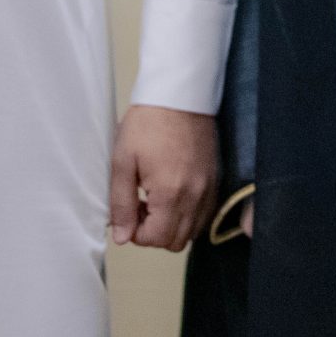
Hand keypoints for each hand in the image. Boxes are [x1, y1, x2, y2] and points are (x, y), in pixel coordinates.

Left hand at [110, 104, 216, 250]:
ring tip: (155, 199)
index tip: (128, 211)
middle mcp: (196, 197)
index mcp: (171, 194)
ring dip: (171, 225)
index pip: (155, 239)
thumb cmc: (148, 123)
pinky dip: (188, 215)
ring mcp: (209, 189)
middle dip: (154, 232)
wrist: (180, 95)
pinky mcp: (215, 180)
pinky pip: (204, 215)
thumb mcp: (123, 161)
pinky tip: (173, 193)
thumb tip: (120, 237)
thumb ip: (122, 203)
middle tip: (140, 206)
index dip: (135, 233)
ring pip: (192, 231)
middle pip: (176, 242)